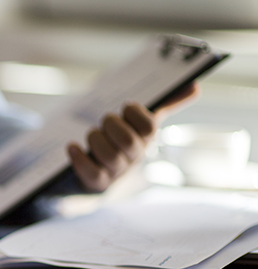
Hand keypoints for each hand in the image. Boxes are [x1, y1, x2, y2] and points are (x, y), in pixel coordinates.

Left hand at [68, 82, 200, 190]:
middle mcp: (134, 157)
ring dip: (96, 140)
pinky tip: (72, 147)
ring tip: (91, 134)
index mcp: (146, 139)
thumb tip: (195, 86)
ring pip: (110, 157)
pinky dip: (80, 159)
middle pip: (129, 143)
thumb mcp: (141, 123)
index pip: (149, 127)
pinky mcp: (98, 182)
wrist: (101, 176)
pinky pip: (91, 173)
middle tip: (104, 121)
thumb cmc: (121, 142)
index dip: (136, 113)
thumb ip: (166, 104)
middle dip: (112, 126)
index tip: (126, 106)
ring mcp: (116, 171)